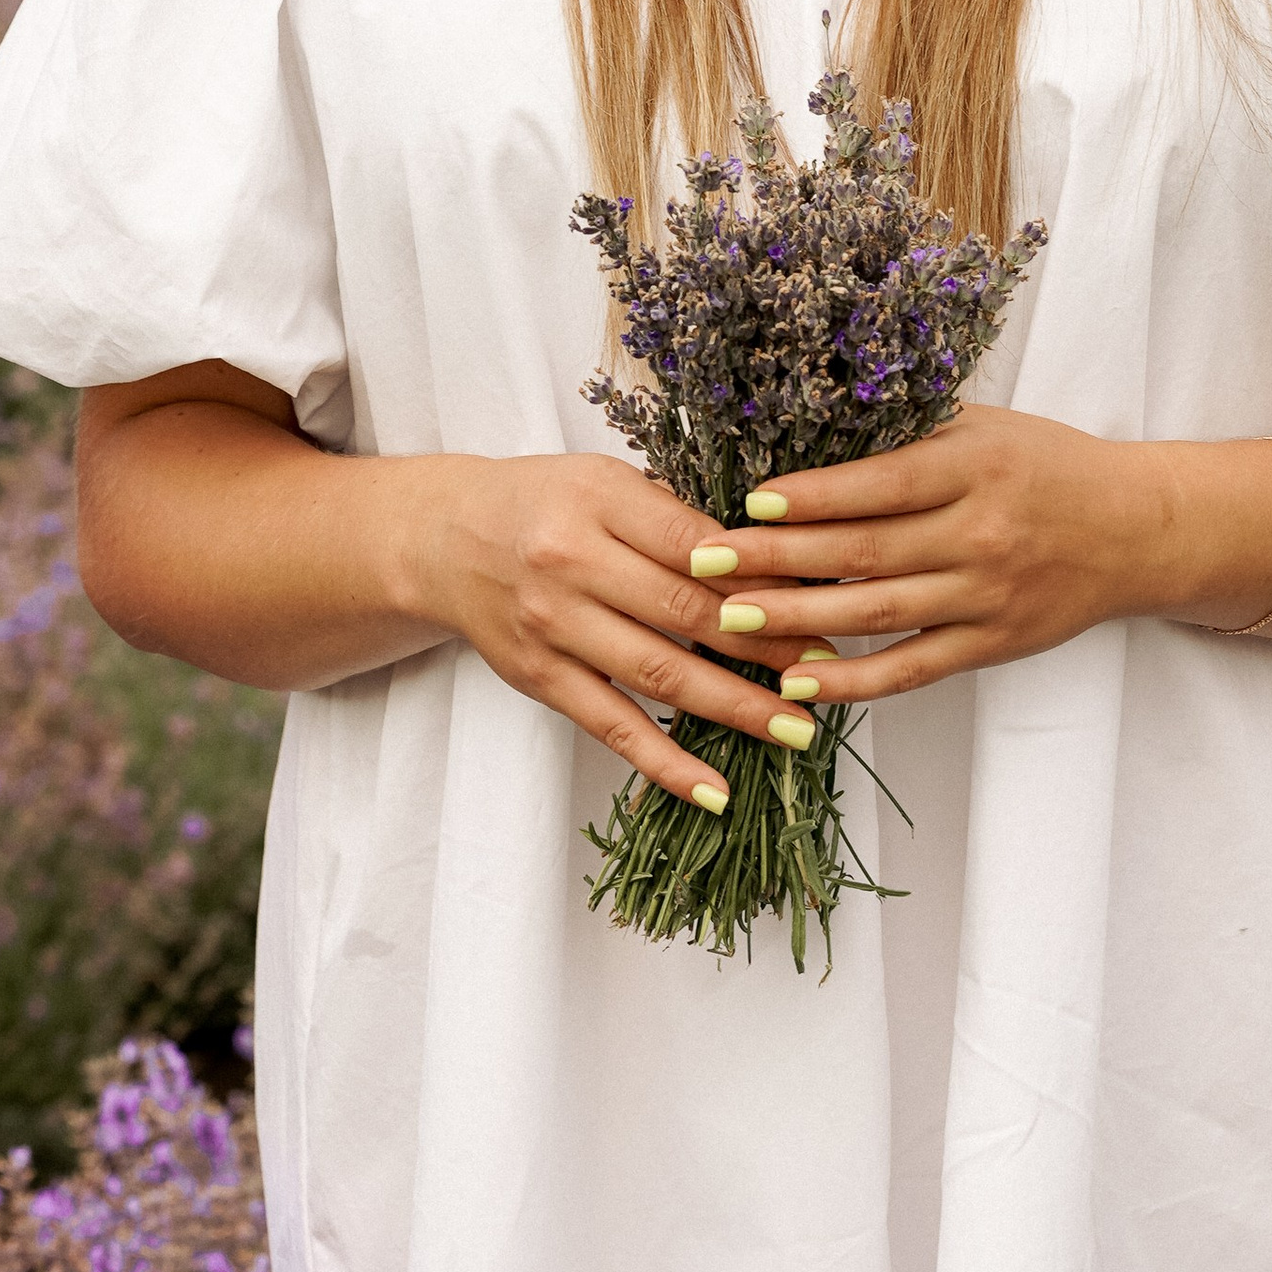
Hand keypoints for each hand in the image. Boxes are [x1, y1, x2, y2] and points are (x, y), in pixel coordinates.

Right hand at [397, 450, 830, 813]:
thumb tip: (769, 567)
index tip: (820, 603)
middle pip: (683, 612)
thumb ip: (674, 518)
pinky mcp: (540, 677)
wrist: (446, 537)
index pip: (694, 544)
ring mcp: (553, 626)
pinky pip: (611, 726)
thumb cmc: (543, 501)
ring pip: (657, 675)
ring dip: (734, 708)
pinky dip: (664, 763)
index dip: (760, 578)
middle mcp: (571, 563)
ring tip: (795, 729)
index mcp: (597, 499)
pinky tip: (715, 790)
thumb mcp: (606, 481)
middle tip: (826, 671)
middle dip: (764, 647)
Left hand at [697, 408, 1186, 701]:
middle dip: (779, 558)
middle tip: (707, 561)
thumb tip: (810, 427)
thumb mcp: (985, 428)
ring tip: (729, 619)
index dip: (812, 496)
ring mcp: (987, 594)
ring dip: (798, 619)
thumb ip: (909, 433)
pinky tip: (800, 682)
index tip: (749, 503)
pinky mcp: (992, 643)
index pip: (881, 484)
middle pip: (865, 550)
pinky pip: (913, 666)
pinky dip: (855, 679)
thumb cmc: (1046, 465)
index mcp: (975, 466)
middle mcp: (981, 531)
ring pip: (879, 611)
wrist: (1134, 530)